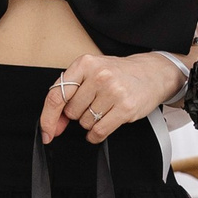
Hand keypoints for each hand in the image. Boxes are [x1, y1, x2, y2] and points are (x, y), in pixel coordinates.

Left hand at [42, 50, 183, 144]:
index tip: (46, 132)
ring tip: (104, 107)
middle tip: (93, 103)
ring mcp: (113, 91)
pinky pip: (99, 131)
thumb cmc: (118, 74)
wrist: (151, 73)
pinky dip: (96, 134)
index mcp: (85, 63)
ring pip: (85, 123)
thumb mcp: (91, 74)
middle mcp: (98, 75)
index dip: (47, 118)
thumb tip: (53, 125)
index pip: (56, 95)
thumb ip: (69, 96)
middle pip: (71, 112)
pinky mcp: (125, 107)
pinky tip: (103, 124)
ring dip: (91, 121)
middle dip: (78, 113)